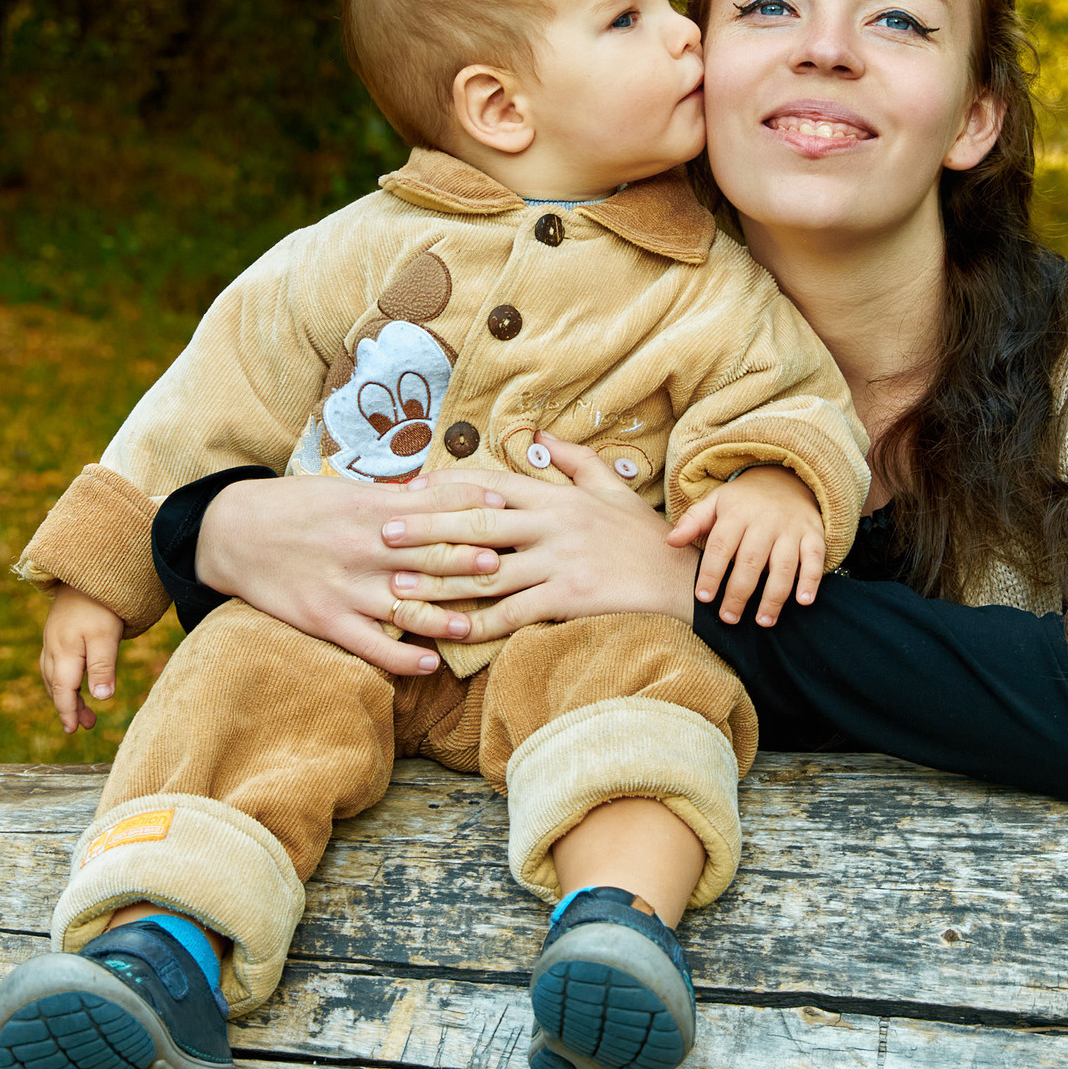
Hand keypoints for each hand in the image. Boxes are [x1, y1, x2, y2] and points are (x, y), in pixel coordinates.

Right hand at [39, 584, 125, 733]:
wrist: (87, 570)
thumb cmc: (100, 605)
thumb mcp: (106, 636)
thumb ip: (103, 667)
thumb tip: (101, 698)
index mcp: (63, 651)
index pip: (62, 689)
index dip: (67, 711)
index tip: (74, 730)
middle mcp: (53, 647)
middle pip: (55, 685)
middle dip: (67, 707)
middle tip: (84, 726)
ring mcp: (52, 638)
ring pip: (52, 675)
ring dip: (65, 695)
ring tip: (83, 712)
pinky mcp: (57, 632)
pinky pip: (54, 663)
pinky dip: (62, 678)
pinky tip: (73, 682)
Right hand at [194, 474, 507, 674]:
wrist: (232, 533)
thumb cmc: (297, 506)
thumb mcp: (345, 491)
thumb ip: (394, 498)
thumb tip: (442, 492)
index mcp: (371, 511)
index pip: (435, 508)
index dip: (474, 509)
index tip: (509, 511)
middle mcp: (363, 549)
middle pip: (428, 557)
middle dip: (470, 561)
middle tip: (508, 566)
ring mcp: (345, 588)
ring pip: (405, 607)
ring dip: (444, 617)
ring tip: (477, 625)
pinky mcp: (325, 620)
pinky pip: (370, 646)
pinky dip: (401, 659)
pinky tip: (429, 666)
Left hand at [380, 431, 700, 642]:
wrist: (684, 583)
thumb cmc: (645, 538)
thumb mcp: (613, 489)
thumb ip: (575, 461)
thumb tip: (539, 436)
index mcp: (556, 496)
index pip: (489, 485)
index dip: (444, 488)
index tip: (405, 492)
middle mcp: (553, 523)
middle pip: (476, 522)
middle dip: (426, 528)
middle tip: (383, 534)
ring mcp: (560, 560)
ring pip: (486, 570)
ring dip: (437, 580)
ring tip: (398, 587)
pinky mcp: (569, 596)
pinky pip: (513, 612)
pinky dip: (477, 624)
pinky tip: (447, 632)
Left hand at [667, 465, 825, 626]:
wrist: (787, 479)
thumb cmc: (744, 501)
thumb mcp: (716, 502)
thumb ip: (692, 522)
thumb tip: (670, 541)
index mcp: (737, 514)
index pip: (721, 546)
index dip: (711, 573)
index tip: (703, 597)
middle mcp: (765, 521)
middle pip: (751, 561)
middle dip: (739, 593)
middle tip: (729, 618)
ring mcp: (791, 529)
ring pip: (784, 565)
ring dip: (774, 596)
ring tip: (763, 621)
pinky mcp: (813, 535)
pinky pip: (815, 559)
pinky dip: (811, 580)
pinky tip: (803, 602)